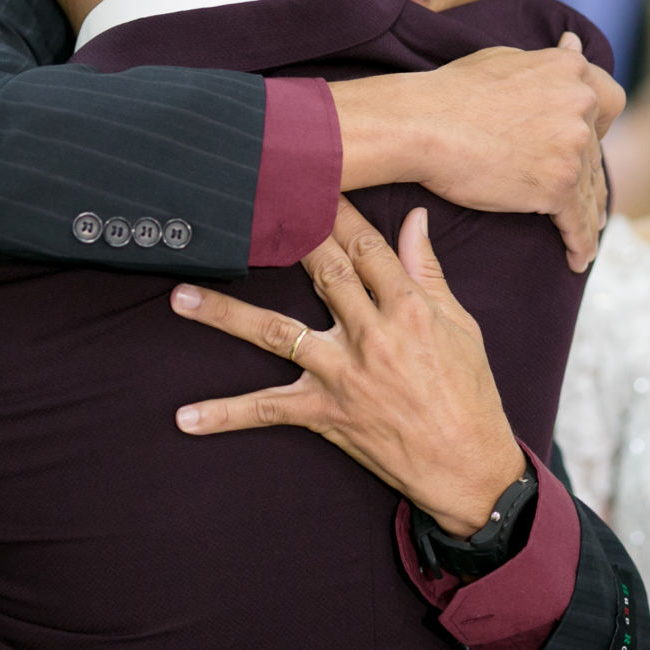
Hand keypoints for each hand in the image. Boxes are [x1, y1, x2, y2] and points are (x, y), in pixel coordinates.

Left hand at [170, 198, 525, 536]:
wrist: (468, 466)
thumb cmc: (469, 393)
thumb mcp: (461, 325)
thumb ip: (429, 270)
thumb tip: (415, 218)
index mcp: (411, 309)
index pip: (369, 248)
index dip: (339, 213)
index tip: (313, 183)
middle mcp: (373, 336)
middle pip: (323, 274)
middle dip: (288, 238)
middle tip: (248, 207)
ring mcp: (344, 375)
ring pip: (276, 333)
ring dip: (226, 315)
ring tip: (181, 297)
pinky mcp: (326, 413)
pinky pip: (267, 411)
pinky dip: (225, 416)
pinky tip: (185, 418)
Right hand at [331, 32, 624, 272]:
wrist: (423, 124)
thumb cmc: (453, 91)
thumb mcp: (507, 59)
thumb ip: (548, 61)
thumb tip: (572, 45)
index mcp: (570, 71)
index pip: (609, 100)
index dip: (598, 123)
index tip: (589, 139)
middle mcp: (580, 105)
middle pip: (598, 150)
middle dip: (589, 174)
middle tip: (582, 194)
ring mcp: (572, 146)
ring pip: (590, 189)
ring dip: (589, 213)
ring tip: (586, 232)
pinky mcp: (557, 186)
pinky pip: (577, 221)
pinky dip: (580, 243)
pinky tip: (578, 258)